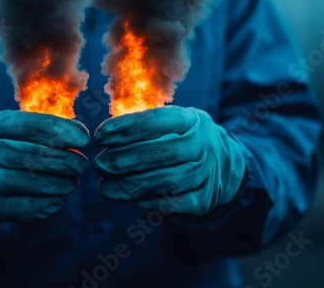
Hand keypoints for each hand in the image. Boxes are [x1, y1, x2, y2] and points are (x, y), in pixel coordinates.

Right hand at [0, 110, 89, 221]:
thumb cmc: (0, 143)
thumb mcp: (11, 125)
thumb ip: (40, 128)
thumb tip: (79, 138)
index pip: (30, 125)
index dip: (60, 131)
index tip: (84, 139)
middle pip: (28, 155)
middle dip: (62, 160)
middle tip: (81, 164)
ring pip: (23, 182)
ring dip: (55, 184)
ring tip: (72, 183)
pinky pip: (16, 208)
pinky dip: (40, 207)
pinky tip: (57, 202)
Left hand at [94, 106, 244, 215]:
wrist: (223, 166)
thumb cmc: (181, 140)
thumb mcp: (171, 124)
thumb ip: (143, 125)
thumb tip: (105, 135)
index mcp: (192, 120)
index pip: (158, 120)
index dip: (126, 128)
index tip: (100, 136)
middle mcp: (203, 145)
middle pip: (163, 152)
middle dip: (126, 159)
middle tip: (100, 164)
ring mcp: (207, 173)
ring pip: (169, 180)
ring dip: (133, 184)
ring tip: (106, 186)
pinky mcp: (206, 198)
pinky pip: (179, 203)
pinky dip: (155, 202)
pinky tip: (134, 200)